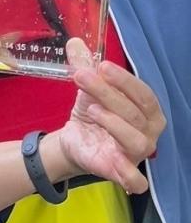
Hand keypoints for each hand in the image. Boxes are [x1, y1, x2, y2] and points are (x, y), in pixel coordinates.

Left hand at [43, 39, 164, 193]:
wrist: (75, 141)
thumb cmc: (93, 112)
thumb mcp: (87, 87)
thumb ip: (84, 65)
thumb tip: (74, 42)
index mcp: (148, 110)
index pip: (144, 94)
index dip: (124, 80)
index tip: (101, 66)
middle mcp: (149, 132)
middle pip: (136, 113)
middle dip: (109, 93)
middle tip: (83, 77)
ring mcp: (138, 154)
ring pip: (137, 141)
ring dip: (114, 123)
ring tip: (91, 110)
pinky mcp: (123, 172)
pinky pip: (136, 180)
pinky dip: (129, 173)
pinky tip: (114, 158)